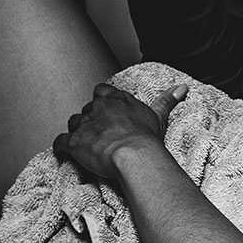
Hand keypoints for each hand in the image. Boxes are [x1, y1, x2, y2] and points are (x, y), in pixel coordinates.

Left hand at [53, 82, 188, 179]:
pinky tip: (65, 153)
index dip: (101, 101)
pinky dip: (61, 147)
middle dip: (90, 121)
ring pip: (73, 123)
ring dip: (77, 132)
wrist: (134, 155)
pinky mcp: (74, 142)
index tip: (106, 112)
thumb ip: (167, 100)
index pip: (101, 91)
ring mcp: (84, 124)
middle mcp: (98, 107)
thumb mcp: (158, 116)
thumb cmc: (147, 138)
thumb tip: (182, 87)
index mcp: (116, 99)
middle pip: (87, 109)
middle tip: (100, 135)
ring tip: (86, 145)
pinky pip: (60, 142)